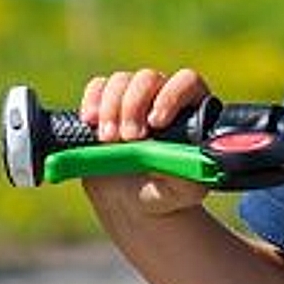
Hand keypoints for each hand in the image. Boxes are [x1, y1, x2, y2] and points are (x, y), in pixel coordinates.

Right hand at [79, 65, 214, 220]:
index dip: (171, 96)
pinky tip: (90, 122)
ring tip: (108, 140)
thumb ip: (187, 170)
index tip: (156, 123)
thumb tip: (183, 154)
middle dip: (133, 106)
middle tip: (128, 138)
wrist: (133, 204)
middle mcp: (163, 98)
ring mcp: (134, 99)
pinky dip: (92, 101)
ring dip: (111, 108)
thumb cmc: (165, 194)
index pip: (187, 82)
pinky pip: (98, 86)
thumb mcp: (183, 190)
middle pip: (148, 78)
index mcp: (192, 112)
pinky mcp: (106, 105)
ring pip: (121, 81)